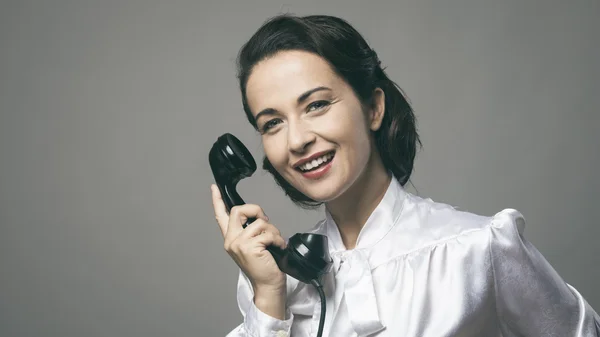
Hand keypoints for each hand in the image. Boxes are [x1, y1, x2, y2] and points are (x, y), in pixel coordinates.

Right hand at [211, 184, 286, 318]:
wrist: (268, 285)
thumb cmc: (264, 265)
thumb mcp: (254, 245)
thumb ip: (251, 231)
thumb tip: (259, 217)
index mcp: (230, 239)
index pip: (220, 216)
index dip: (217, 200)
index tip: (214, 187)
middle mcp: (231, 240)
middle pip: (238, 210)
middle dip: (256, 210)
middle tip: (266, 222)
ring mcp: (238, 244)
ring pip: (259, 222)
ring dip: (273, 231)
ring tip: (275, 244)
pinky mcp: (250, 247)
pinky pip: (268, 233)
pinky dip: (278, 239)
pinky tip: (278, 248)